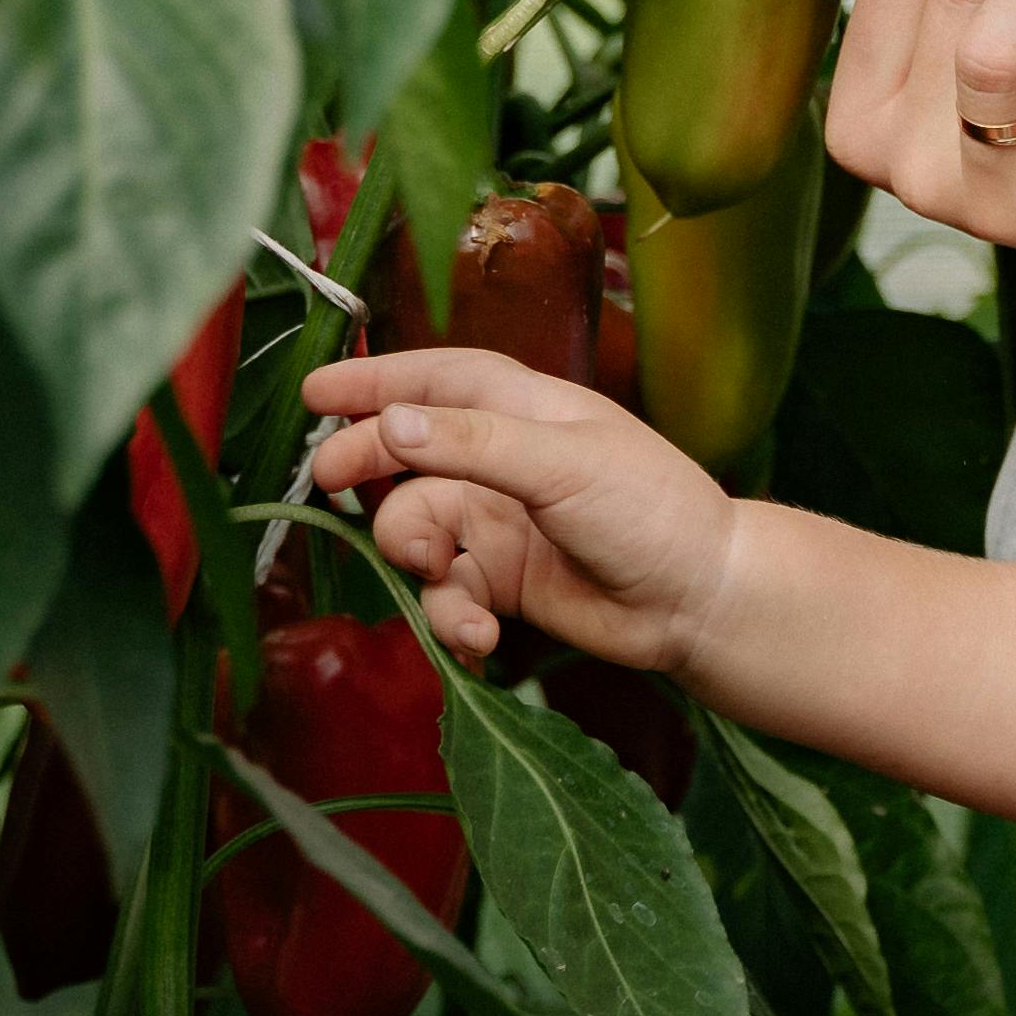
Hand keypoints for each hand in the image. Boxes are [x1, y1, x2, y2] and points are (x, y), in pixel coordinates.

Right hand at [296, 350, 737, 674]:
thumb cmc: (650, 511)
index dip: (374, 379)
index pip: (435, 377)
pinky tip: (480, 637)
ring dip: (419, 567)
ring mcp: (499, 523)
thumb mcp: (562, 463)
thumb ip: (472, 443)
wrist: (699, 601)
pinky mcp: (501, 584)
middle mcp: (503, 461)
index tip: (315, 391)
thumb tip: (389, 424)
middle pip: (407, 455)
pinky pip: (444, 595)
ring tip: (452, 591)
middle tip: (332, 487)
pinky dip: (450, 619)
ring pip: (416, 534)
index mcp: (524, 408)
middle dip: (366, 469)